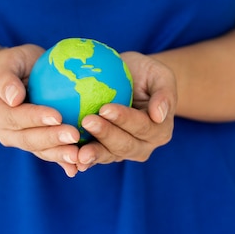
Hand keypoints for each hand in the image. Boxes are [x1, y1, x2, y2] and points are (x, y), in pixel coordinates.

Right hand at [0, 44, 82, 176]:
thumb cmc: (13, 64)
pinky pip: (50, 153)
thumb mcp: (6, 62)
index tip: (57, 115)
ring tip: (79, 155)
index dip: (35, 118)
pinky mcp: (37, 145)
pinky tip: (78, 167)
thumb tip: (14, 97)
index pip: (14, 117)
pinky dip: (63, 161)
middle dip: (51, 139)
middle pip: (28, 139)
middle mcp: (5, 131)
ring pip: (40, 151)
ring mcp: (21, 141)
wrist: (17, 78)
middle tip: (74, 136)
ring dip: (59, 154)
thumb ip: (5, 78)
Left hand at [76, 51, 176, 171]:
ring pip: (109, 155)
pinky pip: (94, 157)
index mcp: (159, 130)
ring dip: (93, 152)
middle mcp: (143, 146)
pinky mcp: (105, 152)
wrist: (129, 81)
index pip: (141, 126)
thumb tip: (159, 115)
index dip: (124, 119)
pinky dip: (83, 160)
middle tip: (87, 121)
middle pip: (125, 145)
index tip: (105, 108)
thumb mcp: (159, 74)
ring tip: (78, 150)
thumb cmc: (145, 73)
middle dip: (106, 135)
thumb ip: (164, 93)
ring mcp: (123, 152)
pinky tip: (70, 159)